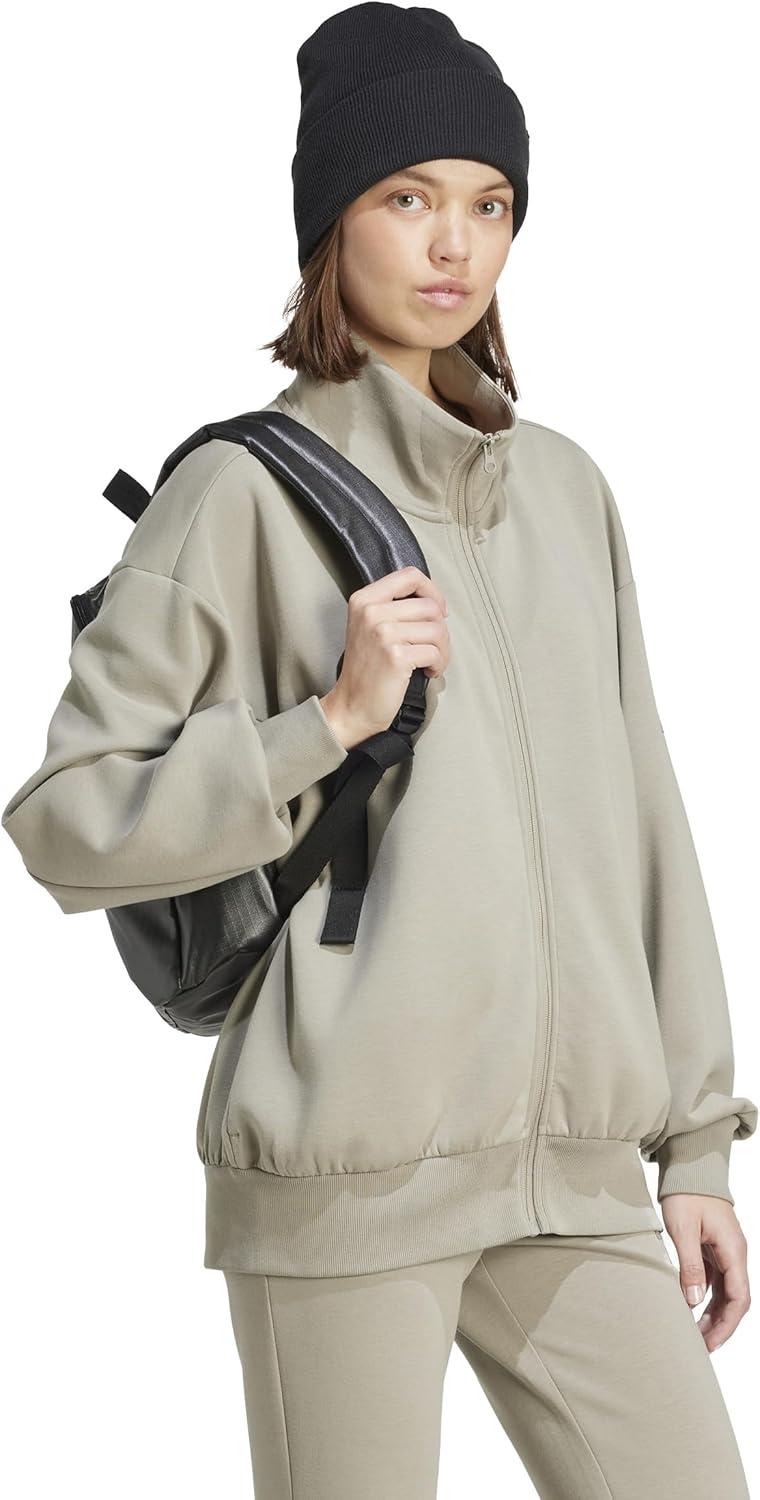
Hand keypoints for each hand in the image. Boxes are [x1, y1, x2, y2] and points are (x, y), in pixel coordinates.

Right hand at [320, 565, 449, 749]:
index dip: (432, 591)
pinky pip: (435, 652)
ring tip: (430, 662)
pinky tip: (427, 672)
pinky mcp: (396, 656)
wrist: (352, 706)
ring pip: (437, 629)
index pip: (409, 575)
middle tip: (433, 648)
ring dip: (442, 650)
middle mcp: (371, 612)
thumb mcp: (370, 627)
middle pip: (430, 606)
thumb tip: (434, 600)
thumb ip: (394, 607)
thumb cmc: (366, 670)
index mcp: (364, 600)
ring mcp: (383, 633)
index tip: (438, 610)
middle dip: (440, 630)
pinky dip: (438, 665)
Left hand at [661, 1193, 749, 1351]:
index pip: (739, 1299)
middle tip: (700, 1347)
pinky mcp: (713, 1250)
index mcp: (733, 1251)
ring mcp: (725, 1252)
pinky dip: (705, 1298)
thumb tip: (692, 1302)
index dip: (726, 1326)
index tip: (709, 1344)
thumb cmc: (687, 1193)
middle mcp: (734, 1255)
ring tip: (695, 1335)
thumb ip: (689, 1265)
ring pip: (725, 1293)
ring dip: (713, 1315)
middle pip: (735, 1301)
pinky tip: (690, 1309)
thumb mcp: (683, 1229)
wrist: (690, 1167)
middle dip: (720, 1326)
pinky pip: (715, 1281)